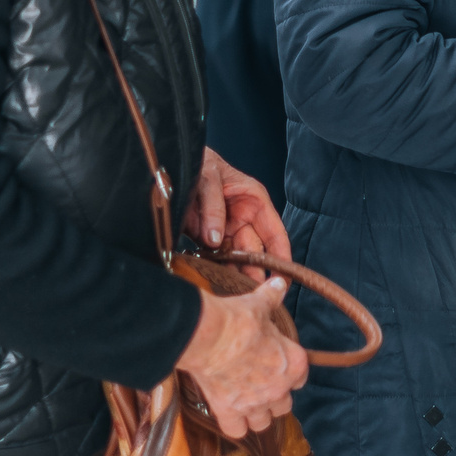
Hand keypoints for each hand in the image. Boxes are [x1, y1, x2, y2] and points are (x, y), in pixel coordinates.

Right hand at [174, 277, 309, 438]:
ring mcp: (254, 403)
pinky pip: (237, 431)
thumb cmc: (239, 318)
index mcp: (294, 364)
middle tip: (260, 385)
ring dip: (257, 415)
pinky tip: (229, 414)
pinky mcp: (229, 411)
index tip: (278, 367)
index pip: (301, 378)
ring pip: (264, 422)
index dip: (290, 373)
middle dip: (274, 397)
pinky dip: (234, 426)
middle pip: (284, 405)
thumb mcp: (260, 304)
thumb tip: (280, 283)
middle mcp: (279, 389)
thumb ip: (273, 296)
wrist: (209, 334)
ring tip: (246, 403)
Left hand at [185, 148, 290, 281]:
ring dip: (232, 276)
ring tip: (231, 295)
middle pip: (254, 252)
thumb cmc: (199, 161)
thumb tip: (215, 239)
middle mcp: (242, 219)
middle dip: (253, 274)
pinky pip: (212, 258)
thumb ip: (213, 206)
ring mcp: (223, 230)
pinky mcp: (203, 237)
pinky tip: (211, 285)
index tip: (283, 279)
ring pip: (234, 259)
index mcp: (254, 202)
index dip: (281, 257)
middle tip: (249, 294)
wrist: (172, 160)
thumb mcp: (208, 177)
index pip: (275, 234)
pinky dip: (211, 271)